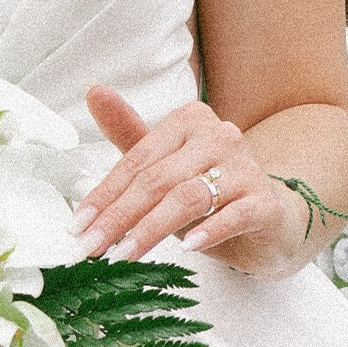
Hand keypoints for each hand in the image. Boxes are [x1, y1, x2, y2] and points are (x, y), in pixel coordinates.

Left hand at [75, 88, 300, 274]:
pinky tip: (187, 248)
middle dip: (119, 217)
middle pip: (157, 179)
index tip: (78, 227)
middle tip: (92, 247)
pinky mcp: (265, 201)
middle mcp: (219, 136)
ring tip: (125, 254)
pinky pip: (233, 215)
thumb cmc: (210, 193)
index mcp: (189, 120)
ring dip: (151, 229)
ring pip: (189, 197)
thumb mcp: (166, 168)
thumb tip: (94, 92)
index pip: (137, 160)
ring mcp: (245, 168)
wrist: (269, 219)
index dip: (104, 196)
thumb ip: (130, 137)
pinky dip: (208, 231)